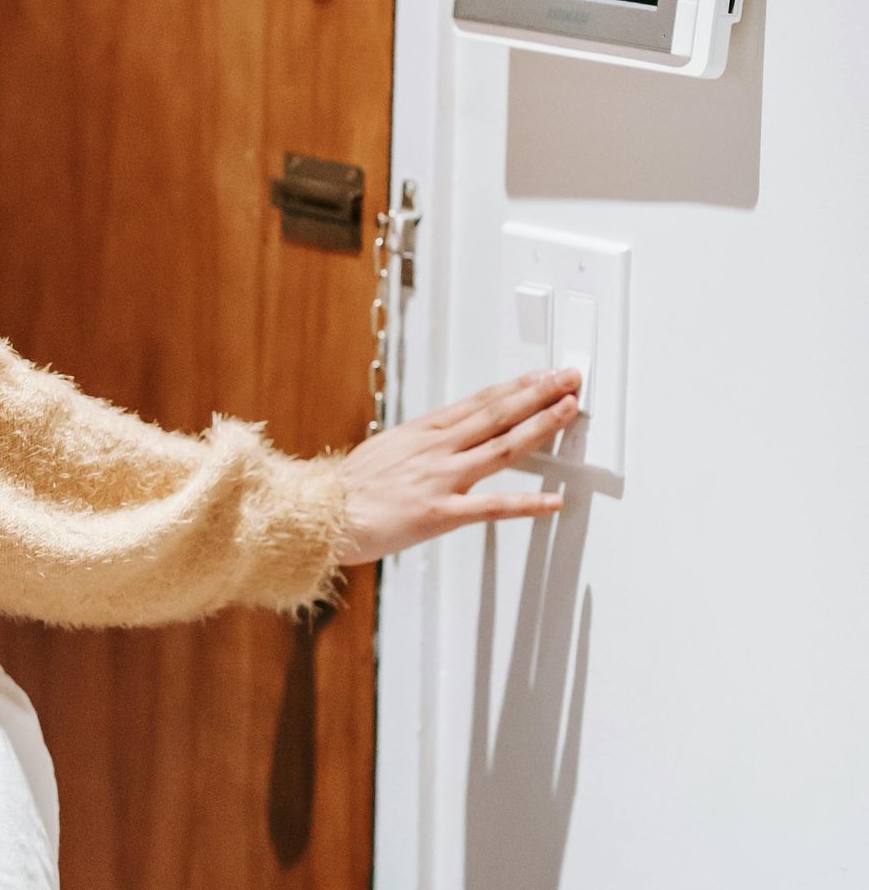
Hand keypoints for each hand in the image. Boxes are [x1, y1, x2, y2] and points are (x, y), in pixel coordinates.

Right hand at [335, 368, 582, 563]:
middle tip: (569, 378)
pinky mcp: (440, 513)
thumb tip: (449, 433)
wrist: (320, 514)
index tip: (542, 375)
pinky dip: (526, 504)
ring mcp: (440, 479)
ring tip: (568, 411)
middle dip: (538, 393)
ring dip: (540, 427)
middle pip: (497, 414)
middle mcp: (436, 449)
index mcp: (423, 432)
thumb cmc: (349, 487)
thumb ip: (424, 442)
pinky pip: (491, 507)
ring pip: (501, 448)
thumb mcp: (387, 448)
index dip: (516, 386)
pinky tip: (553, 500)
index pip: (480, 401)